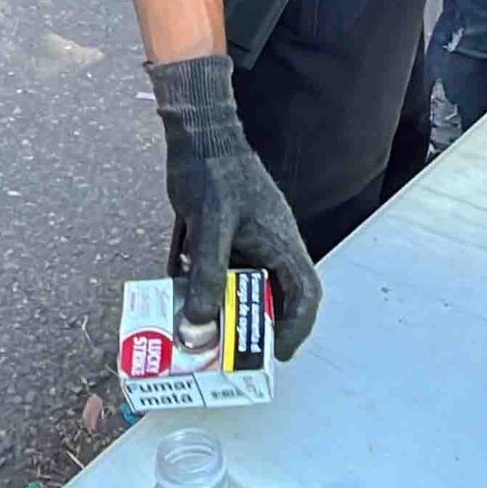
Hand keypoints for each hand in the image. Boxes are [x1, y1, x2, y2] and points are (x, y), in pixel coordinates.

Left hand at [147, 56, 321, 357]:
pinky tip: (182, 297)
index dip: (295, 328)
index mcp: (282, 242)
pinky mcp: (226, 233)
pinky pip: (222, 269)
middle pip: (274, 296)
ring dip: (227, 308)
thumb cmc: (212, 172)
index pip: (304, 294)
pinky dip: (207, 285)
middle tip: (232, 352)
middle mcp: (271, 245)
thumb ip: (207, 276)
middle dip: (255, 326)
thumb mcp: (210, 227)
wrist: (197, 132)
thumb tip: (198, 327)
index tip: (276, 354)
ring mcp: (248, 239)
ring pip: (245, 285)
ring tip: (204, 333)